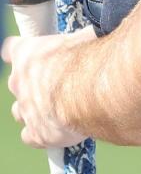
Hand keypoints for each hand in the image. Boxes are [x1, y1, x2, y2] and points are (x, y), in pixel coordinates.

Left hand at [2, 27, 96, 148]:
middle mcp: (19, 81)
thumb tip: (93, 36)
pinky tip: (58, 131)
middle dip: (34, 85)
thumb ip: (81, 39)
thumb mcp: (86, 36)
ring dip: (34, 110)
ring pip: (20, 112)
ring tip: (57, 110)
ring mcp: (26, 108)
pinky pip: (30, 137)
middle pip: (16, 83)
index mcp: (27, 52)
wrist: (95, 90)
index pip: (11, 49)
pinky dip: (41, 135)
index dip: (23, 53)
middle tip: (59, 84)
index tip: (33, 54)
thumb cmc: (92, 59)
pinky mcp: (38, 133)